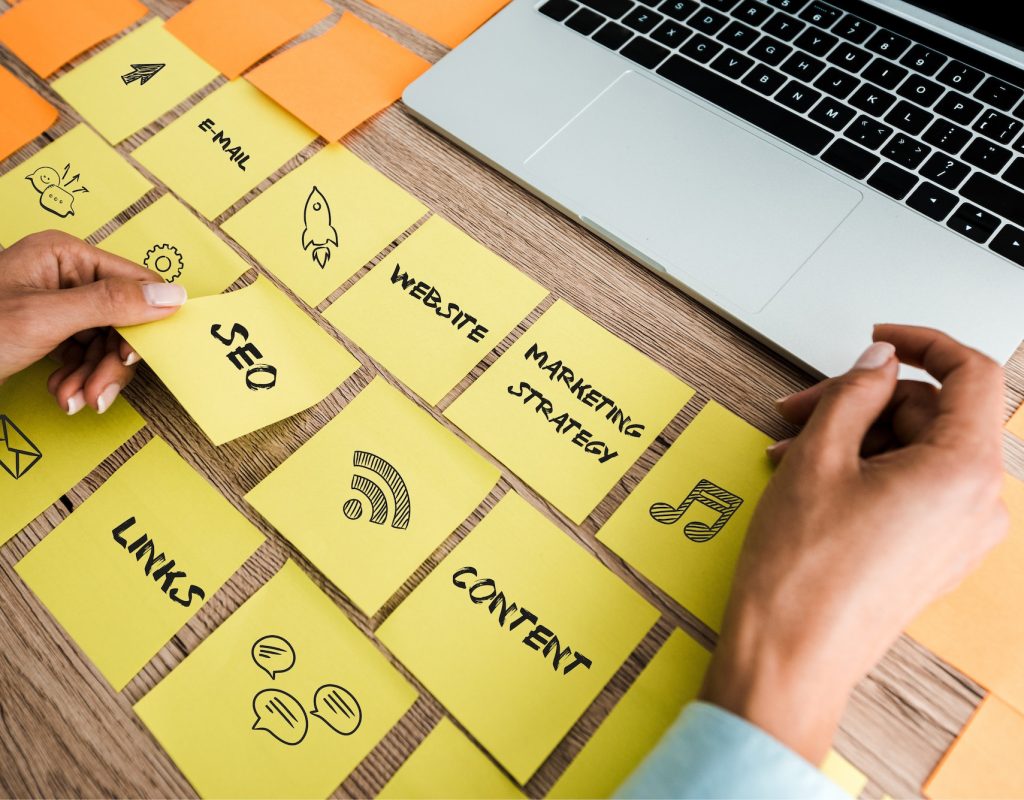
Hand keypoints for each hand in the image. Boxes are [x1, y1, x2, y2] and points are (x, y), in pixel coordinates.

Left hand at [0, 230, 185, 412]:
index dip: (144, 320)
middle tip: (99, 393)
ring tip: (74, 399)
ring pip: (104, 343)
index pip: (133, 282)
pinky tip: (64, 394)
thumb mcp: (45, 319)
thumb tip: (173, 294)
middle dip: (110, 362)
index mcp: (64, 255)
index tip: (139, 355)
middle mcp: (63, 274)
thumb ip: (112, 304)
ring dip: (93, 377)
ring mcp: (55, 304)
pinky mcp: (46, 331)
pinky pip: (83, 355)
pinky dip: (77, 379)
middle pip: (121, 319)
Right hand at [700, 325, 1006, 764]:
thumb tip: (875, 364)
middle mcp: (976, 506)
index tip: (879, 342)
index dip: (921, 343)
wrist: (789, 658)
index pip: (971, 375)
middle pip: (932, 415)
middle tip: (802, 407)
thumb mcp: (818, 458)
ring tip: (792, 449)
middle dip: (864, 402)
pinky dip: (865, 471)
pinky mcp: (933, 556)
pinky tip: (811, 477)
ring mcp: (957, 536)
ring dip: (855, 438)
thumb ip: (852, 393)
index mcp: (963, 472)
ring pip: (915, 452)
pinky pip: (911, 490)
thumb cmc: (803, 575)